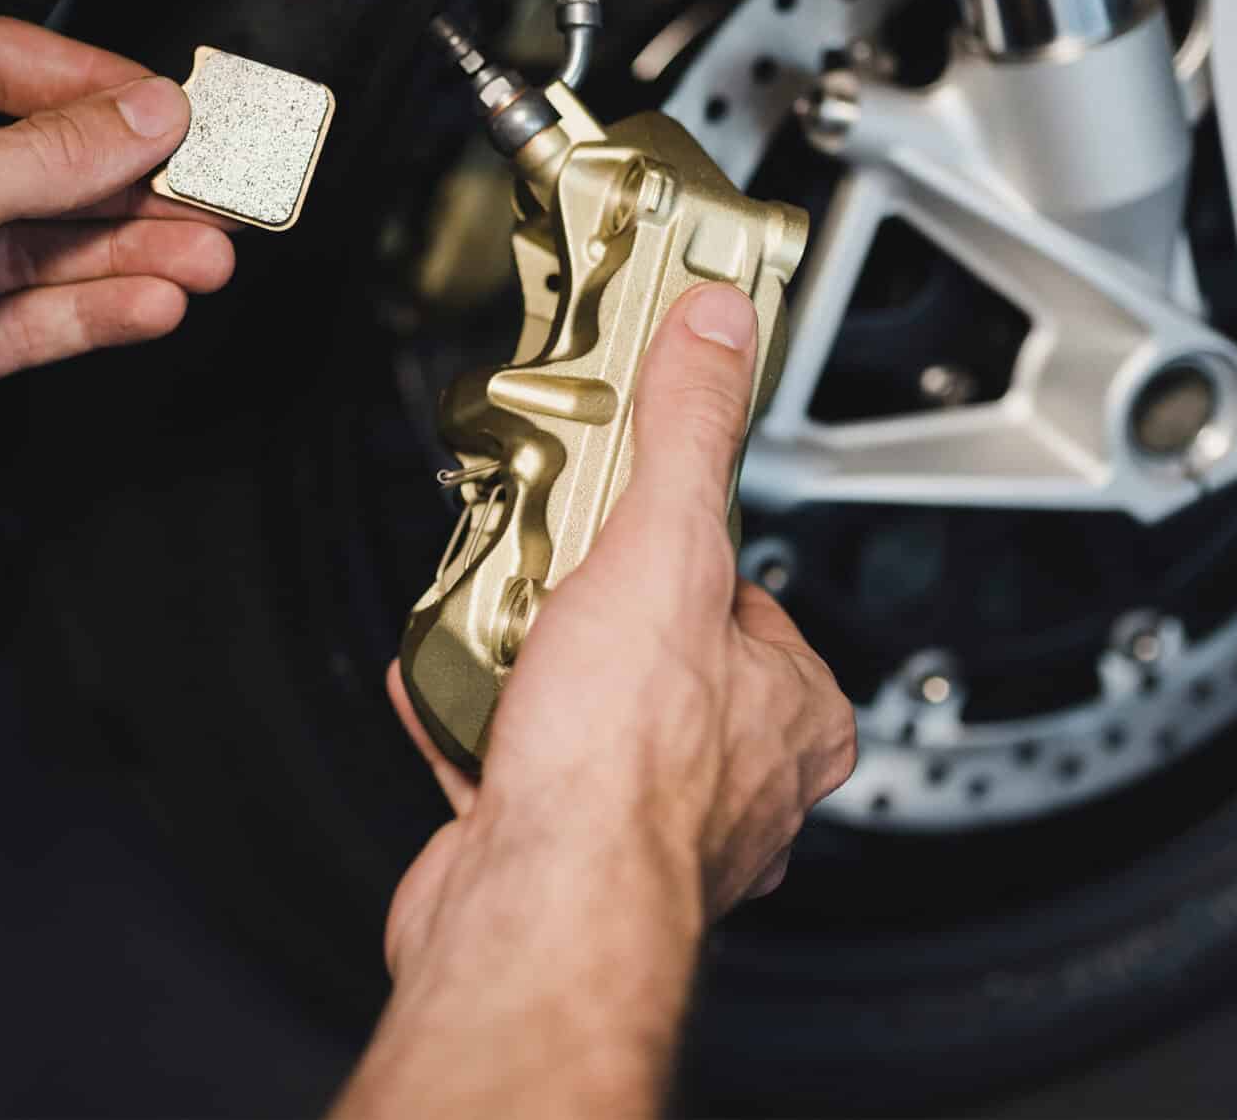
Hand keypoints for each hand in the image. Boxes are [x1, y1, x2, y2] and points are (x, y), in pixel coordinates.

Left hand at [0, 17, 236, 557]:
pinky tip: (150, 302)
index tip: (173, 108)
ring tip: (208, 253)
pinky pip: (28, 317)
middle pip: (36, 157)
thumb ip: (45, 155)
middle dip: (129, 178)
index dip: (94, 84)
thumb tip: (136, 115)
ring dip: (130, 249)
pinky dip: (94, 310)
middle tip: (213, 188)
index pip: (0, 64)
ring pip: (44, 244)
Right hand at [336, 284, 855, 1117]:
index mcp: (794, 708)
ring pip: (586, 707)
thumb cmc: (622, 767)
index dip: (676, 540)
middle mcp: (741, 776)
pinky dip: (474, 723)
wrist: (532, 904)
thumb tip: (718, 332)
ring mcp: (650, 819)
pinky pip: (516, 765)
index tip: (624, 508)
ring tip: (491, 619)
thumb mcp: (663, 546)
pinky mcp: (564, 848)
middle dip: (586, 604)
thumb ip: (689, 431)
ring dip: (525, 662)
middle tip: (544, 565)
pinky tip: (442, 687)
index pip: (747, 590)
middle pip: (657, 642)